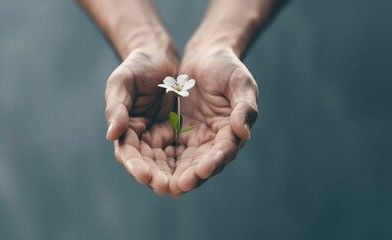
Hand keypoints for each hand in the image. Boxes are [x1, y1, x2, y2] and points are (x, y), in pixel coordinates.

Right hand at [105, 46, 178, 194]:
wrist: (160, 56)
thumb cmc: (137, 66)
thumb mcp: (122, 81)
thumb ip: (116, 107)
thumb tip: (111, 135)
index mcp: (124, 128)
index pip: (127, 153)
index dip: (135, 166)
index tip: (145, 175)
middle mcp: (141, 138)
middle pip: (148, 164)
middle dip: (157, 177)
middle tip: (168, 188)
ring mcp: (160, 138)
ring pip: (168, 163)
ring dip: (175, 175)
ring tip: (185, 185)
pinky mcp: (178, 134)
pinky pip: (185, 152)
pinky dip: (191, 162)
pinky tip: (200, 170)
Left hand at [169, 46, 258, 195]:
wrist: (204, 55)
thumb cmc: (226, 66)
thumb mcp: (240, 82)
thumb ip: (244, 106)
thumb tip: (243, 133)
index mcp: (231, 131)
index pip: (224, 151)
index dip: (214, 162)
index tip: (202, 170)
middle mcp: (213, 141)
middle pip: (201, 165)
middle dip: (190, 177)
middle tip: (176, 187)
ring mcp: (194, 139)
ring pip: (182, 163)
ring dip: (171, 175)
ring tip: (158, 184)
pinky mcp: (176, 133)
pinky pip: (165, 150)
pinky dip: (157, 160)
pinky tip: (146, 169)